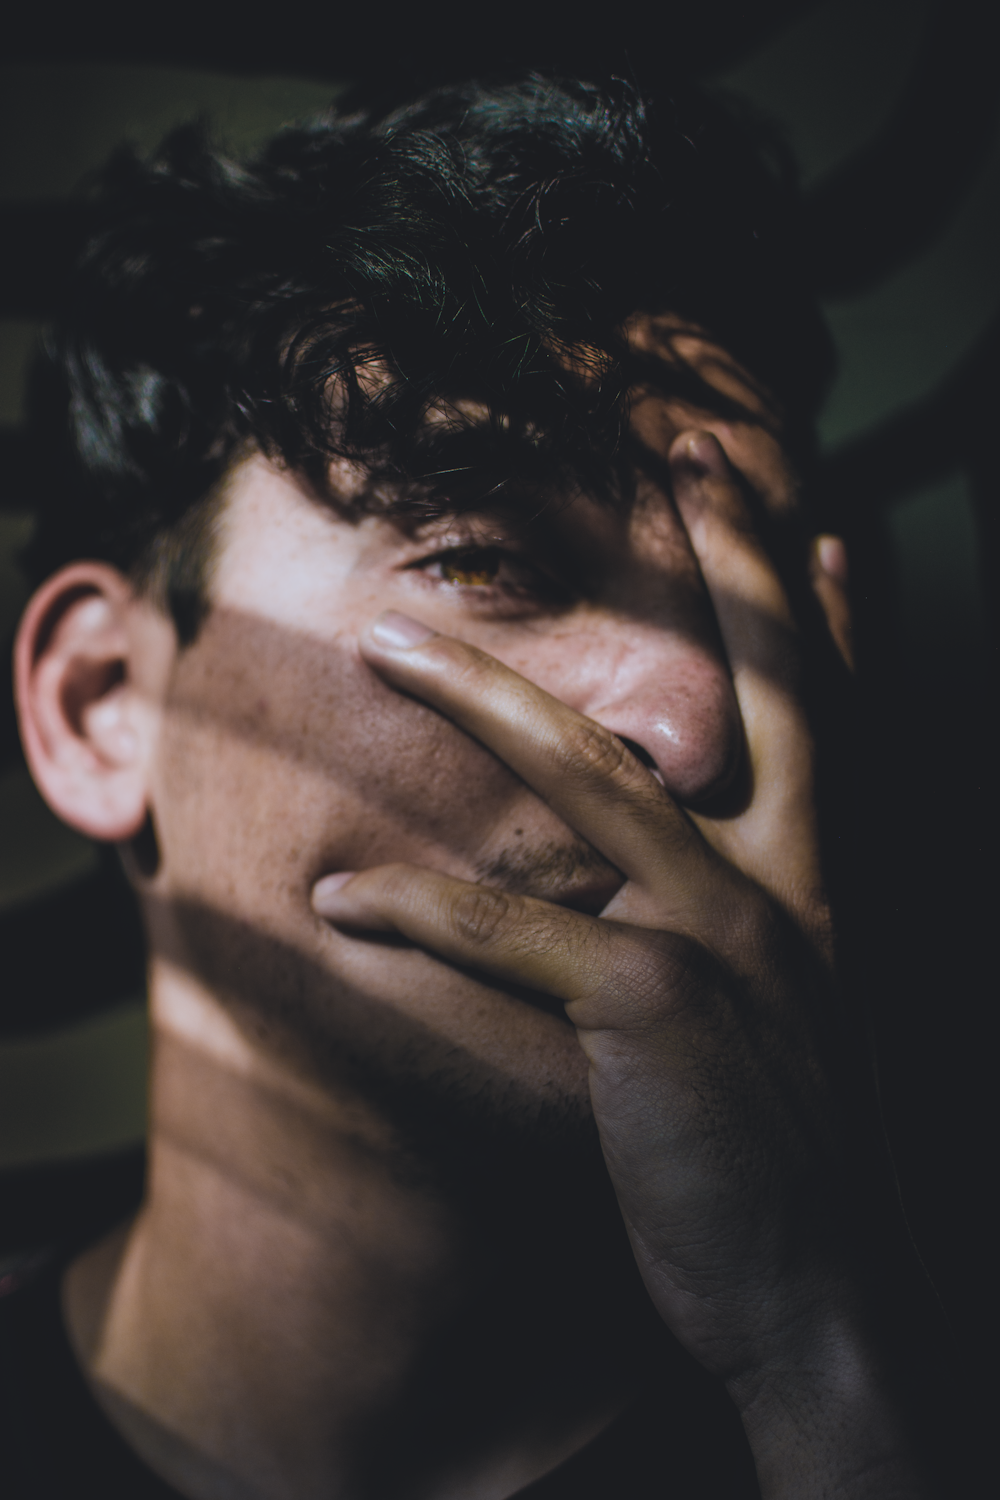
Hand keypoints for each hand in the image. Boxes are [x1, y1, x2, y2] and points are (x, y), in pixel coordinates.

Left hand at [313, 432, 934, 1495]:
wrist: (817, 1284)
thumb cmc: (785, 1141)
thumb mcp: (801, 1004)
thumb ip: (766, 910)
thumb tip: (711, 846)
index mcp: (822, 880)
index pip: (831, 714)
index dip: (819, 610)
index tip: (808, 516)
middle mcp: (785, 883)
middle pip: (738, 690)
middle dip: (716, 563)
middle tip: (687, 447)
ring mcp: (725, 935)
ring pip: (590, 774)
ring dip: (480, 698)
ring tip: (388, 643)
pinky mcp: (654, 1006)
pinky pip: (509, 933)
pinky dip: (416, 912)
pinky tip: (336, 899)